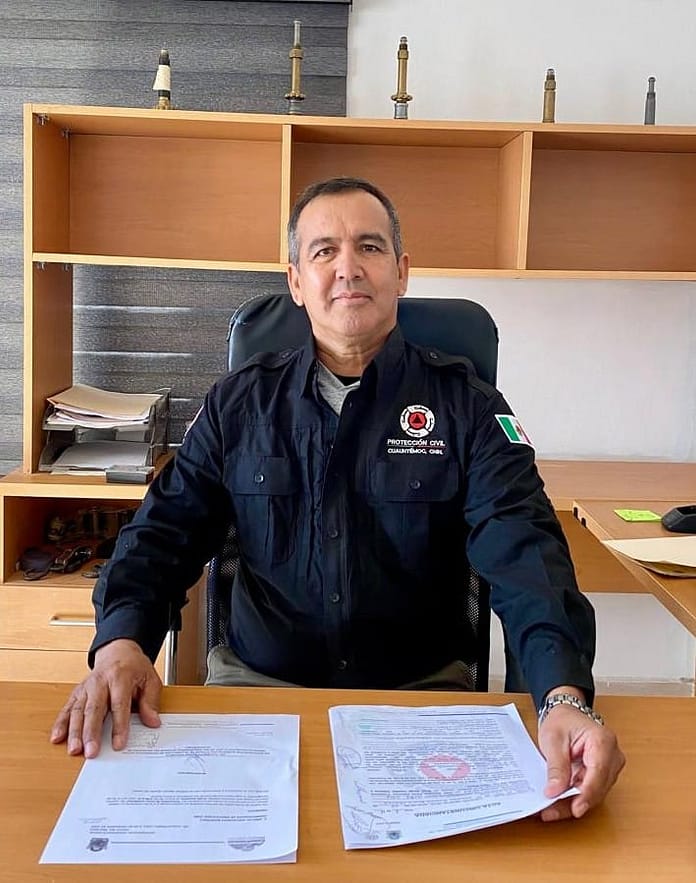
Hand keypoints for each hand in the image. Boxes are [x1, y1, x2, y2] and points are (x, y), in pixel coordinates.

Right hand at [50, 639, 161, 757]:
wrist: (118, 651)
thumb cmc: (134, 667)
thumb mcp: (150, 679)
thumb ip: (151, 701)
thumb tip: (153, 722)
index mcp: (120, 677)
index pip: (119, 704)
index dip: (119, 726)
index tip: (119, 744)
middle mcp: (100, 682)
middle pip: (94, 709)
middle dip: (92, 732)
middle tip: (91, 752)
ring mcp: (86, 687)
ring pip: (77, 710)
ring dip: (74, 732)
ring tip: (74, 750)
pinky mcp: (77, 692)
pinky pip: (67, 708)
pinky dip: (61, 723)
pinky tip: (57, 738)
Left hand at [537, 702, 624, 821]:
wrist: (566, 714)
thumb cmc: (562, 721)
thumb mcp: (553, 739)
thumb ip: (556, 765)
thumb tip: (554, 791)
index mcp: (603, 741)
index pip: (599, 773)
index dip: (587, 794)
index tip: (576, 809)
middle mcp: (612, 756)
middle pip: (597, 788)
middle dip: (573, 803)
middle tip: (550, 812)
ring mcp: (609, 767)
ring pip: (593, 794)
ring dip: (571, 804)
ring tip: (549, 811)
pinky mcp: (602, 776)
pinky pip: (589, 791)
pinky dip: (573, 799)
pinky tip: (556, 805)